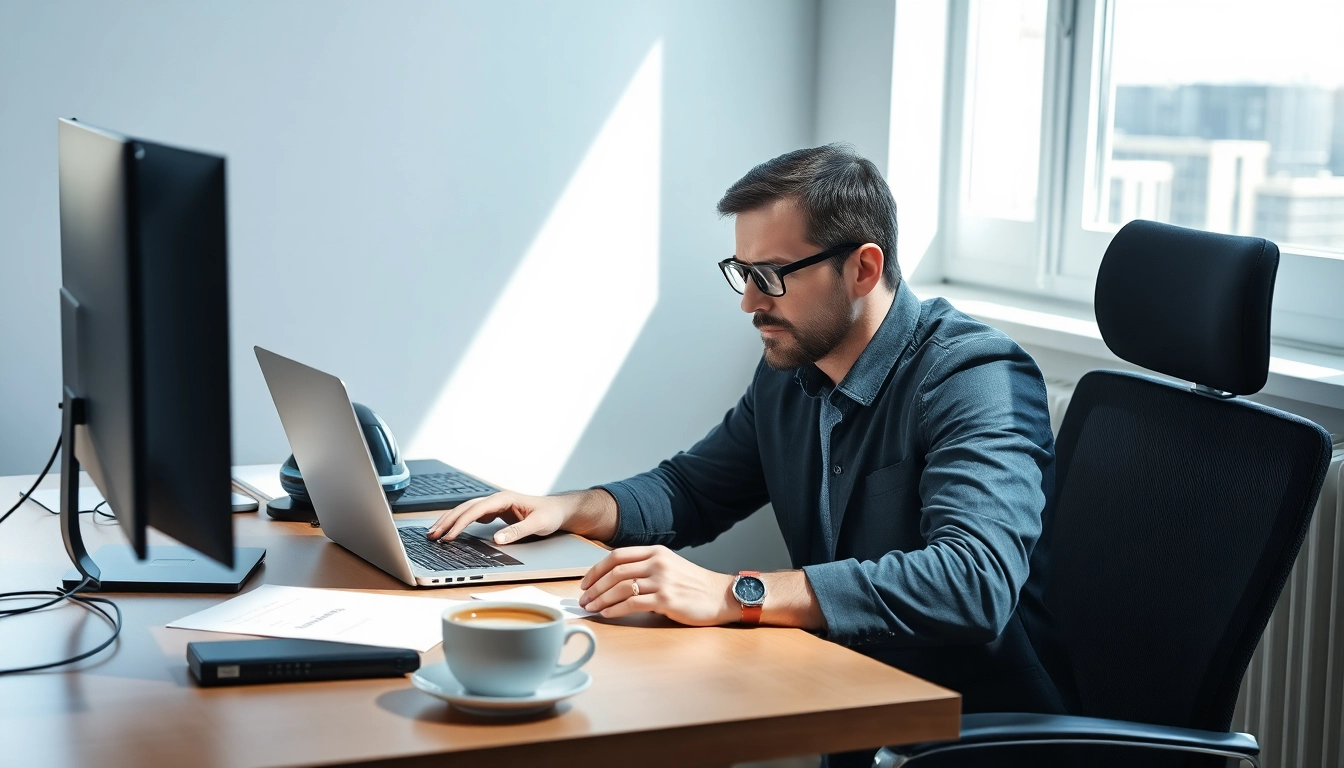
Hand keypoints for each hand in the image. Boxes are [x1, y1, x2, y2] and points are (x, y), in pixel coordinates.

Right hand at [426, 491, 570, 545]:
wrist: (558, 510)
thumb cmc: (550, 515)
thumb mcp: (538, 524)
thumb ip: (518, 531)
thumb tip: (497, 539)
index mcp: (504, 499)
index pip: (476, 510)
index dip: (461, 523)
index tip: (449, 536)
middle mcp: (497, 499)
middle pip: (466, 508)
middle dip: (447, 521)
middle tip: (432, 534)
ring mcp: (495, 505)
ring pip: (466, 511)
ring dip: (450, 521)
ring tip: (434, 533)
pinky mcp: (495, 512)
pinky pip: (472, 516)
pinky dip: (459, 522)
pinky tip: (451, 531)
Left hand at [577, 546, 739, 626]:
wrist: (721, 596)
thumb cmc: (694, 585)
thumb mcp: (669, 566)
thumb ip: (645, 569)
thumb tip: (613, 583)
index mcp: (656, 552)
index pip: (617, 556)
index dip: (596, 569)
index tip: (585, 582)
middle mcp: (658, 563)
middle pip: (615, 572)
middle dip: (594, 587)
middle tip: (583, 599)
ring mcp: (662, 581)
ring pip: (620, 588)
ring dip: (601, 600)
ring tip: (592, 608)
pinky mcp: (666, 600)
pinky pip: (632, 604)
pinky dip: (615, 610)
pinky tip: (608, 614)